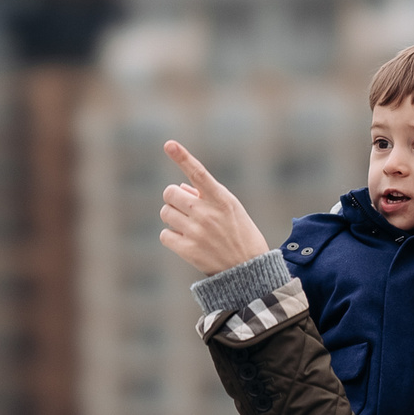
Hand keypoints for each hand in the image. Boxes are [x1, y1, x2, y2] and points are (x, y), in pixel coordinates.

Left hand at [159, 141, 271, 274]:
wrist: (248, 270)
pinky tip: (186, 242)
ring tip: (189, 227)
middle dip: (174, 199)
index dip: (183, 157)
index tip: (169, 144)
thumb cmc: (240, 234)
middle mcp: (207, 213)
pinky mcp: (188, 250)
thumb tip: (179, 188)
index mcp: (221, 199)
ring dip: (173, 217)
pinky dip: (171, 237)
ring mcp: (196, 231)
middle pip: (170, 193)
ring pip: (165, 213)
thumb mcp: (231, 209)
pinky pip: (165, 235)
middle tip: (185, 208)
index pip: (199, 173)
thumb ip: (206, 195)